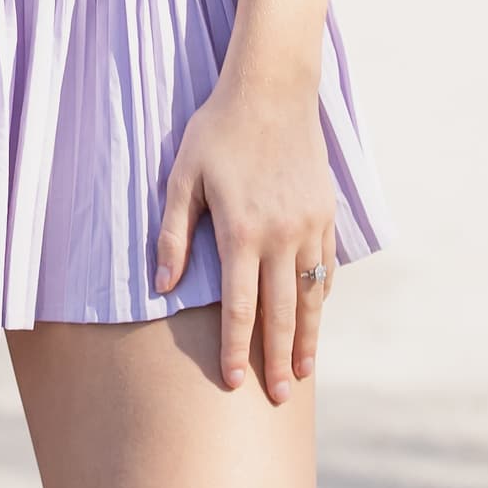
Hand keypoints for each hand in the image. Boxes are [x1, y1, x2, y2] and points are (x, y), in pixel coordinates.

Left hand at [152, 64, 335, 404]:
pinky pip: (324, 268)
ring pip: (310, 297)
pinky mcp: (325, 214)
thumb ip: (174, 234)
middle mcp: (281, 236)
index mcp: (241, 231)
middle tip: (277, 397)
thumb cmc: (217, 130)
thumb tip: (163, 285)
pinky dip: (320, 298)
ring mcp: (308, 226)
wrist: (272, 90)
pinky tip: (315, 318)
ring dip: (307, 338)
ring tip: (304, 373)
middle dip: (277, 360)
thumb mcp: (182, 176)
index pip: (238, 307)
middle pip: (280, 313)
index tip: (234, 382)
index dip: (235, 349)